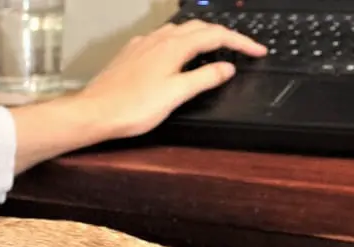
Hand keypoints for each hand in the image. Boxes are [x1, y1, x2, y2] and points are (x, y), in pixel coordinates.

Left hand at [72, 20, 266, 140]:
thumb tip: (226, 68)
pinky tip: (181, 52)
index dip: (240, 42)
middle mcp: (158, 40)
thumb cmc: (133, 107)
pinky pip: (164, 38)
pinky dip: (182, 40)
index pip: (215, 36)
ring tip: (217, 46)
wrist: (95, 112)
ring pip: (180, 30)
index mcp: (173, 47)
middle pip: (199, 27)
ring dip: (203, 34)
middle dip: (225, 34)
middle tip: (243, 48)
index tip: (258, 51)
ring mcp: (144, 44)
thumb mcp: (177, 95)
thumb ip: (204, 78)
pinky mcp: (133, 53)